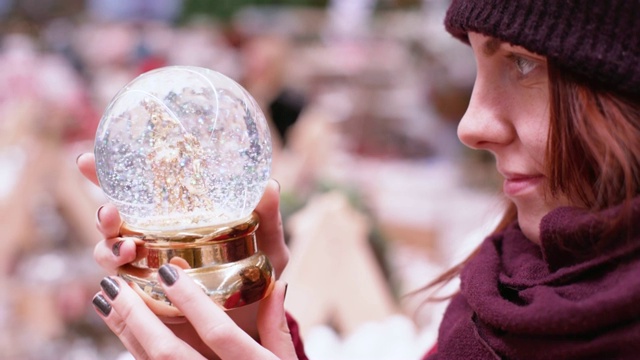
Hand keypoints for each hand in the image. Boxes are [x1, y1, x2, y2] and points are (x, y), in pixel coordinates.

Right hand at [77, 152, 292, 356]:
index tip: (87, 160)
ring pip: (110, 253)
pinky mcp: (146, 301)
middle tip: (111, 212)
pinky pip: (119, 292)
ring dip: (109, 248)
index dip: (109, 175)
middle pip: (116, 221)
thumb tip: (269, 186)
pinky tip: (124, 282)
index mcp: (179, 221)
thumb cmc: (260, 283)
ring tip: (127, 250)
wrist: (256, 329)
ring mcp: (147, 271)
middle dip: (103, 212)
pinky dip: (115, 284)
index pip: (140, 193)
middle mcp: (155, 241)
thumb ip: (268, 221)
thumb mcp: (269, 250)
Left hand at [92, 268, 296, 358]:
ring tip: (105, 301)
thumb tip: (276, 285)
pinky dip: (132, 350)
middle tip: (115, 282)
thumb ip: (277, 328)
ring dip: (124, 332)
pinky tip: (121, 329)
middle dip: (137, 316)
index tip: (169, 270)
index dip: (191, 301)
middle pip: (168, 352)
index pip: (218, 332)